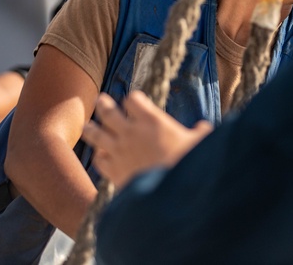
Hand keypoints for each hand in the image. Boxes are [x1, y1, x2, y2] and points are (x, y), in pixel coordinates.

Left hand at [81, 90, 212, 189]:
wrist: (173, 194)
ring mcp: (119, 151)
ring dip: (92, 128)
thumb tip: (204, 128)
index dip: (134, 99)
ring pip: (96, 134)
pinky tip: (102, 157)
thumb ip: (200, 133)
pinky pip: (99, 160)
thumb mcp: (200, 143)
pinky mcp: (114, 171)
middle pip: (108, 111)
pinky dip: (100, 157)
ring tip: (88, 125)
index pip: (133, 99)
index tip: (135, 102)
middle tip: (101, 100)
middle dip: (104, 104)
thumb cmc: (189, 163)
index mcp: (151, 120)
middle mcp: (131, 132)